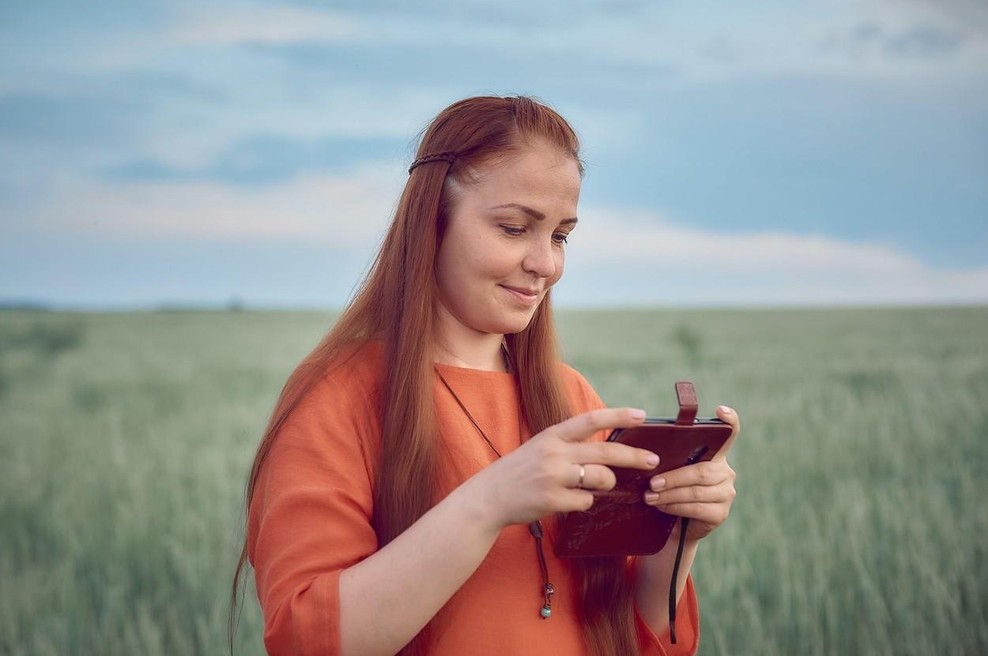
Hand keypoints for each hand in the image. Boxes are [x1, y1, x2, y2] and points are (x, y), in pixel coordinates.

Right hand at [468, 408, 660, 528]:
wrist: (488, 497)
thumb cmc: (519, 472)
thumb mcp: (541, 447)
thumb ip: (569, 445)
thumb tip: (606, 451)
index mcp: (552, 434)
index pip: (591, 419)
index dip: (618, 415)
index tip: (641, 415)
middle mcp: (554, 452)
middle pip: (605, 451)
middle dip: (633, 456)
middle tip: (653, 460)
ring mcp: (554, 476)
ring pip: (601, 477)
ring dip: (605, 483)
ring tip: (593, 485)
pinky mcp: (553, 499)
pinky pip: (586, 501)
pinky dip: (583, 502)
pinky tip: (567, 500)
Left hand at [642, 405, 738, 541]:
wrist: (675, 526)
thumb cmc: (670, 490)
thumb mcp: (670, 470)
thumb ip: (670, 459)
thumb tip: (649, 453)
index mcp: (715, 455)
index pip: (729, 434)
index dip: (729, 421)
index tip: (720, 410)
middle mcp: (726, 472)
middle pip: (701, 471)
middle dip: (673, 477)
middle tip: (652, 483)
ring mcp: (727, 493)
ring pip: (696, 491)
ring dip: (669, 494)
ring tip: (650, 496)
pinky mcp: (721, 513)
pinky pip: (696, 508)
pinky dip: (675, 507)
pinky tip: (662, 506)